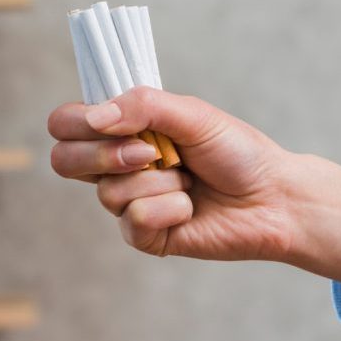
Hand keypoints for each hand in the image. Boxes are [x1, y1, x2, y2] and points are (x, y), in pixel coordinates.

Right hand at [48, 87, 340, 290]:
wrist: (275, 197)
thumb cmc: (236, 152)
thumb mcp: (192, 115)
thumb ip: (143, 106)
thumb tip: (95, 117)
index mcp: (121, 130)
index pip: (65, 124)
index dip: (76, 123)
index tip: (110, 122)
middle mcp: (115, 166)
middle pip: (65, 161)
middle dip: (105, 155)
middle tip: (149, 153)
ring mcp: (127, 201)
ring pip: (108, 191)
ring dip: (158, 181)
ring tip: (188, 180)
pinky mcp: (143, 234)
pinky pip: (135, 219)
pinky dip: (170, 209)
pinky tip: (190, 208)